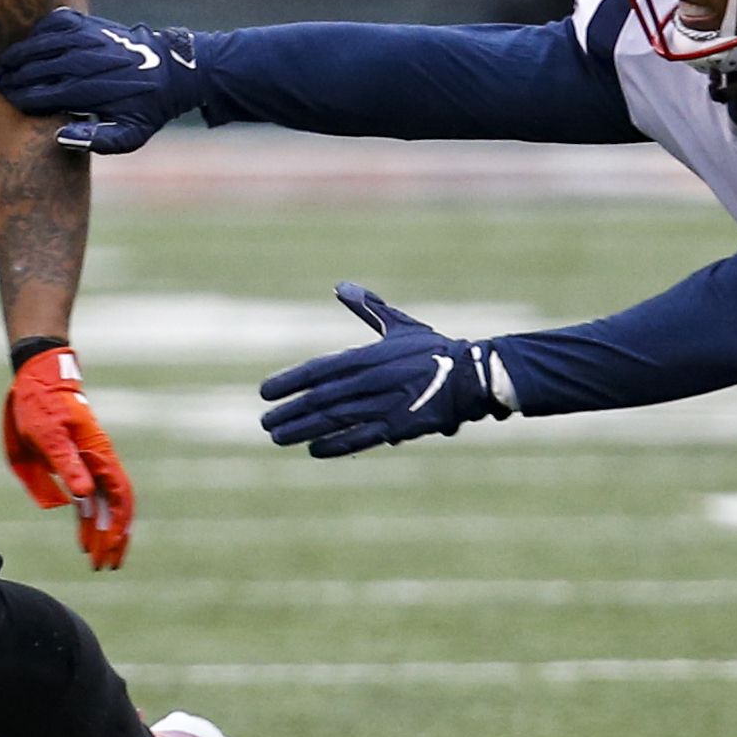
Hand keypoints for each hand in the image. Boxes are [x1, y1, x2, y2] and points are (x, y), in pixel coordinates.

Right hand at [0, 8, 205, 153]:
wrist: (175, 70)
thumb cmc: (149, 108)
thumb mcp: (131, 135)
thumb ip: (97, 141)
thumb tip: (59, 137)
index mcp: (91, 91)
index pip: (43, 94)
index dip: (21, 97)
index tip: (8, 100)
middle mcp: (87, 62)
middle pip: (38, 67)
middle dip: (14, 75)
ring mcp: (90, 39)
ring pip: (44, 41)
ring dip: (21, 51)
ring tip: (6, 61)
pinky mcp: (94, 24)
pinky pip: (59, 21)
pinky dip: (41, 28)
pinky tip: (31, 39)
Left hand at [1, 345, 135, 567]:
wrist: (38, 377)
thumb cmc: (40, 404)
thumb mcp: (47, 435)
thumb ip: (66, 465)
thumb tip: (84, 497)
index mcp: (97, 455)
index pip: (118, 499)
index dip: (115, 529)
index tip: (108, 554)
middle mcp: (100, 462)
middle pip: (117, 507)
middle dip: (114, 538)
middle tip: (107, 566)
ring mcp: (90, 463)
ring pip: (104, 506)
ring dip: (102, 533)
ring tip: (98, 561)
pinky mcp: (77, 464)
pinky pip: (89, 499)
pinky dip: (89, 520)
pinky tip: (85, 538)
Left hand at [258, 283, 511, 457]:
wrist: (471, 376)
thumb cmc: (433, 350)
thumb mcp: (399, 325)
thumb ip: (368, 308)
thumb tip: (342, 286)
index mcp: (369, 356)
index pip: (319, 370)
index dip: (290, 381)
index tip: (266, 392)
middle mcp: (371, 381)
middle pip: (321, 398)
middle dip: (290, 411)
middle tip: (265, 420)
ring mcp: (384, 405)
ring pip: (335, 420)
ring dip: (304, 429)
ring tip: (278, 437)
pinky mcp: (399, 426)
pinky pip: (361, 438)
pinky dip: (336, 445)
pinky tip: (314, 450)